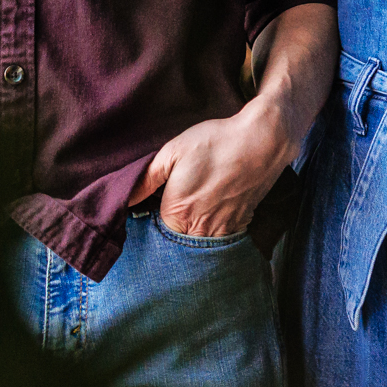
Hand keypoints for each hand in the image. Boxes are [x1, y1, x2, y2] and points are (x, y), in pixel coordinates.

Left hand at [128, 96, 293, 237]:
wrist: (261, 142)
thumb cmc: (215, 143)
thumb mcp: (172, 152)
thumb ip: (146, 179)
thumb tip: (125, 199)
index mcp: (177, 212)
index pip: (154, 230)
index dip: (152, 217)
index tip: (155, 204)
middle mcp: (199, 228)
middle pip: (176, 241)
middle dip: (171, 230)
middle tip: (177, 205)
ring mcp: (221, 231)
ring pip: (197, 244)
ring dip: (192, 233)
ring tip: (195, 207)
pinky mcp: (239, 226)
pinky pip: (219, 240)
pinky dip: (212, 231)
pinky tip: (212, 210)